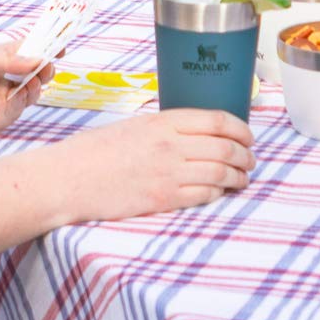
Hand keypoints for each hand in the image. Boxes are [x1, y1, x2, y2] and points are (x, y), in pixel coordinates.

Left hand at [0, 38, 45, 138]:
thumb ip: (5, 58)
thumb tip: (35, 59)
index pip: (27, 51)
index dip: (45, 47)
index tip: (60, 44)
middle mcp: (3, 78)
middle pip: (33, 72)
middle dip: (45, 67)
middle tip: (49, 64)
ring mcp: (0, 99)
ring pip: (29, 92)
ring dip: (37, 84)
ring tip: (37, 78)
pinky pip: (16, 110)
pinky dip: (24, 101)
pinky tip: (22, 93)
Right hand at [60, 109, 252, 222]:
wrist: (68, 178)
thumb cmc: (95, 151)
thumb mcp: (134, 126)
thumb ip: (166, 128)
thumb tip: (198, 134)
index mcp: (163, 121)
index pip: (217, 120)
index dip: (241, 129)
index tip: (248, 137)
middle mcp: (170, 145)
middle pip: (226, 147)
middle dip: (246, 156)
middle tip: (251, 161)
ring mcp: (168, 173)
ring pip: (220, 173)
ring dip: (238, 177)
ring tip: (243, 180)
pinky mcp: (163, 199)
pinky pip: (204, 195)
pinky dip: (218, 193)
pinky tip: (220, 192)